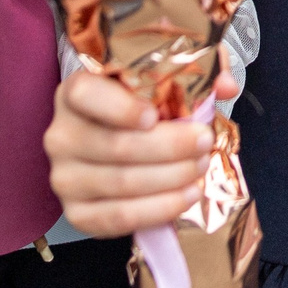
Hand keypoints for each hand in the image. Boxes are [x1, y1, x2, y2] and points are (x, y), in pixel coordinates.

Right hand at [46, 66, 240, 236]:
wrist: (120, 141)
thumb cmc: (143, 105)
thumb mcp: (165, 76)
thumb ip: (196, 69)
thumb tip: (226, 86)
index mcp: (75, 92)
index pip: (86, 95)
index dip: (120, 107)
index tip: (155, 115)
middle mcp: (61, 135)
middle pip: (115, 145)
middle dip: (168, 147)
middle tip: (204, 141)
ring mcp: (64, 178)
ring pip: (121, 183)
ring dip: (170, 178)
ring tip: (200, 167)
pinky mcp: (76, 213)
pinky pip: (118, 217)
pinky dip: (158, 209)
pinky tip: (186, 196)